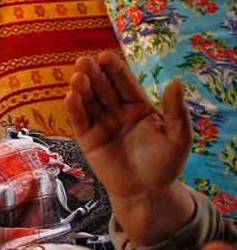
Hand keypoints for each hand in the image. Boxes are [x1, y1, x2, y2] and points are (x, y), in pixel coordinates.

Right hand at [64, 52, 193, 245]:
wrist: (147, 192)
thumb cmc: (165, 164)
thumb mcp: (178, 137)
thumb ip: (176, 111)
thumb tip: (176, 82)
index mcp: (138, 106)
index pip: (125, 83)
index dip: (115, 70)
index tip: (106, 57)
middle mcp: (117, 111)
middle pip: (103, 88)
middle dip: (94, 74)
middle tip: (85, 61)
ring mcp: (101, 123)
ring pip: (89, 100)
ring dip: (81, 87)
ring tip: (77, 77)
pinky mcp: (87, 138)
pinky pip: (79, 120)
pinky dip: (74, 108)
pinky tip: (71, 96)